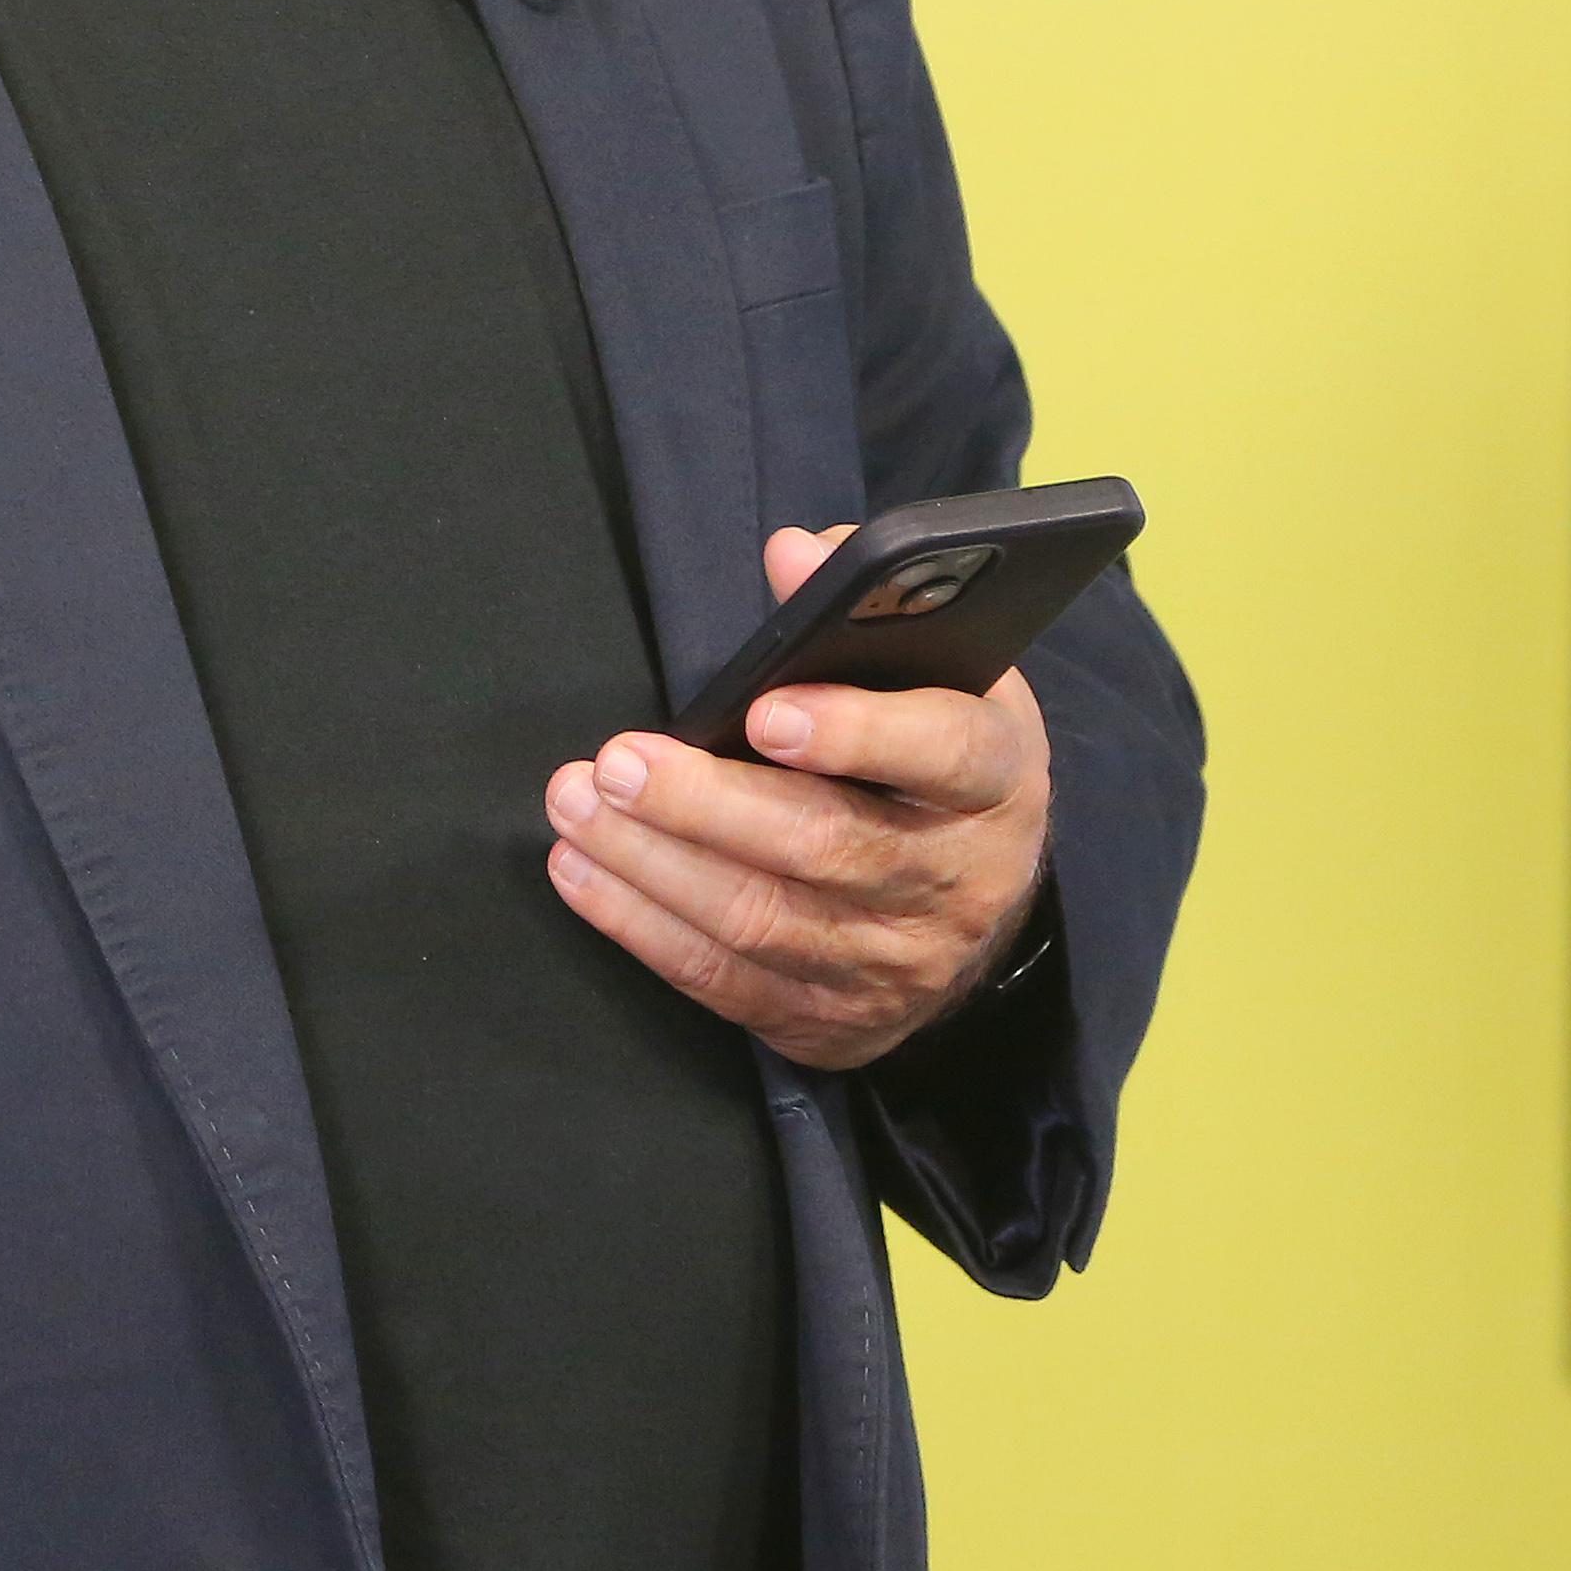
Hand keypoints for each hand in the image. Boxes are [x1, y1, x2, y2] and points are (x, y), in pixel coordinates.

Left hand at [541, 524, 1051, 1070]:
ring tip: (576, 805)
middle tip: (620, 762)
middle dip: (709, 805)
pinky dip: (643, 926)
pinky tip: (584, 871)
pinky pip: (727, 979)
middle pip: (828, 847)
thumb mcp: (939, 675)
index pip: (944, 753)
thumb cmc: (934, 760)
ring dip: (653, 864)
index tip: (764, 710)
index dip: (859, 733)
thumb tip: (793, 552)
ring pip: (763, 920)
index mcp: (993, 778)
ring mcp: (894, 961)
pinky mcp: (833, 1017)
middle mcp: (954, 880)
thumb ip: (866, 610)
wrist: (979, 905)